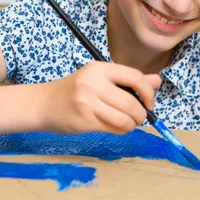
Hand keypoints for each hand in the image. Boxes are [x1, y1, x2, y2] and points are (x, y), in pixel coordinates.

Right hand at [39, 61, 161, 134]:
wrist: (43, 104)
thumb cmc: (74, 90)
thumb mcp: (99, 78)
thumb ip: (128, 80)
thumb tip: (157, 81)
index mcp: (99, 68)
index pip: (134, 77)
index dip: (148, 92)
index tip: (149, 103)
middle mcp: (93, 83)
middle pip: (131, 102)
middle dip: (141, 114)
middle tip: (139, 118)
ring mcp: (87, 102)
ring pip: (124, 119)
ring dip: (132, 125)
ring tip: (128, 124)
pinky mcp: (84, 120)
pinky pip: (113, 128)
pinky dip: (121, 130)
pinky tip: (116, 127)